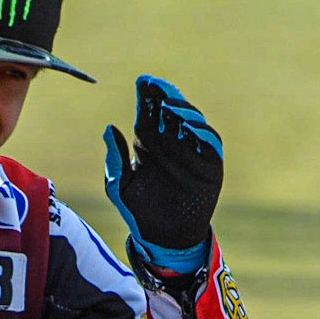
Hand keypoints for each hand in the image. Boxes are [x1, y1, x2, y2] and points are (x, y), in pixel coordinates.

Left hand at [102, 75, 222, 270]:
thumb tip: (108, 128)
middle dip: (166, 95)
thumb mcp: (120, 186)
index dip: (148, 96)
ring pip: (192, 121)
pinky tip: (191, 127)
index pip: (149, 112)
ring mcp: (192, 151)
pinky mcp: (210, 165)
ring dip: (184, 110)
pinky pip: (210, 143)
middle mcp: (171, 142)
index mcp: (148, 143)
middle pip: (171, 110)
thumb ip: (115, 159)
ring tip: (172, 105)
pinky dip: (203, 132)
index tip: (142, 81)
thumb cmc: (138, 211)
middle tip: (158, 85)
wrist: (164, 238)